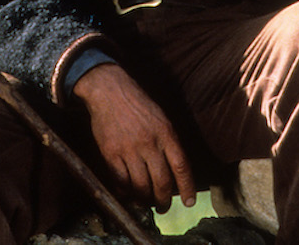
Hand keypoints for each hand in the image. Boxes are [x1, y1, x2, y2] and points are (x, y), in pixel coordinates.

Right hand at [72, 63, 195, 212]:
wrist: (109, 90)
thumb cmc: (137, 103)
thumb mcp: (161, 118)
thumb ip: (169, 142)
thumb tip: (175, 170)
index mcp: (166, 133)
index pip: (181, 167)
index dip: (187, 188)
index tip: (189, 202)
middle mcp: (149, 143)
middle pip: (162, 182)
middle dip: (164, 200)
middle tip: (163, 207)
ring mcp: (129, 150)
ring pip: (141, 187)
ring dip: (145, 200)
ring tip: (146, 203)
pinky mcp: (110, 153)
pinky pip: (120, 181)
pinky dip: (125, 192)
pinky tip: (128, 194)